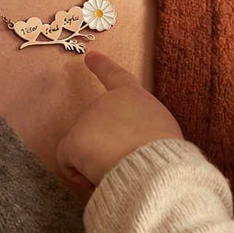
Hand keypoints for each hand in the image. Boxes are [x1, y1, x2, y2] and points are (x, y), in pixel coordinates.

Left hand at [55, 51, 182, 187]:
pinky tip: (98, 177)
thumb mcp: (161, 130)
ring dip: (96, 163)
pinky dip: (80, 175)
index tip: (90, 56)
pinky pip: (68, 164)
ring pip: (84, 150)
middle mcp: (106, 101)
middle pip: (98, 128)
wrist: (154, 166)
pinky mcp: (74, 140)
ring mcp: (87, 118)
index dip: (102, 66)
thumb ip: (142, 128)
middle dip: (105, 147)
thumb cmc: (165, 153)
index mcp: (133, 96)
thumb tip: (130, 145)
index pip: (116, 77)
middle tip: (127, 161)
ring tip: (120, 168)